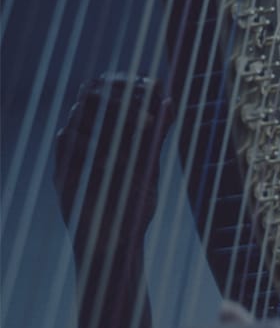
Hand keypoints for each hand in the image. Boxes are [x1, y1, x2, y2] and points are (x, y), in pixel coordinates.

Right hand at [55, 73, 174, 252]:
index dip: (127, 83)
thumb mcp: (148, 167)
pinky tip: (120, 160)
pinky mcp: (62, 172)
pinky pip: (71, 142)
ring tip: (143, 132)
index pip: (105, 88)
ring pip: (81, 113)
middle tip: (150, 121)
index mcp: (102, 133)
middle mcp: (84, 137)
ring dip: (115, 119)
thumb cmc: (132, 206)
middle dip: (123, 98)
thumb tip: (169, 102)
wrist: (116, 245)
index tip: (155, 88)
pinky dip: (98, 145)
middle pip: (91, 93)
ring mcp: (71, 153)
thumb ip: (154, 136)